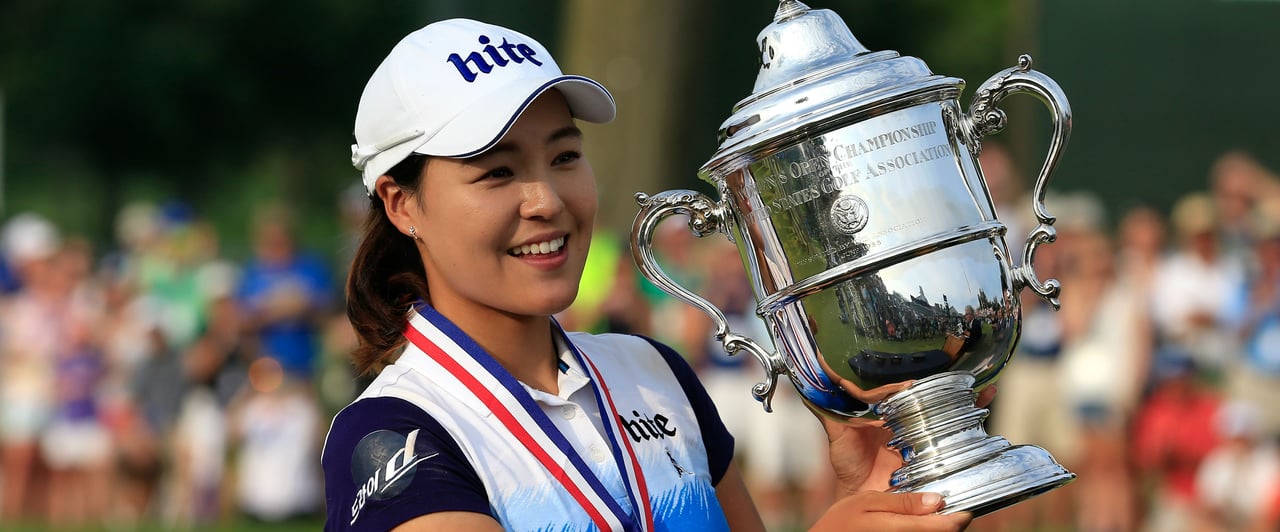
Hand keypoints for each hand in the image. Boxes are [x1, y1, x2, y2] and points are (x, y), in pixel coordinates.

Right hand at [809, 491, 971, 530]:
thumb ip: (903, 502)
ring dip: (938, 528)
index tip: (963, 507)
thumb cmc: (842, 522)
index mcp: (900, 529)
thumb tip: (937, 500)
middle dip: (949, 523)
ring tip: (928, 515)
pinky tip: (916, 523)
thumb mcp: (868, 502)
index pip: (947, 528)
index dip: (960, 517)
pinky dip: (925, 531)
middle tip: (944, 507)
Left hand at [813, 384, 998, 496]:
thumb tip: (810, 379)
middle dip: (952, 385)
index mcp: (890, 413)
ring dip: (969, 401)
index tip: (923, 372)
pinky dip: (975, 429)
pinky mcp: (937, 459)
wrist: (862, 500)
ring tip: (982, 388)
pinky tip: (985, 410)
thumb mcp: (837, 434)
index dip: (917, 378)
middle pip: (936, 398)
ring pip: (952, 416)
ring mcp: (926, 440)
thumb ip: (828, 409)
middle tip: (963, 371)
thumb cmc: (849, 466)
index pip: (907, 388)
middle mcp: (911, 423)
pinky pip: (960, 444)